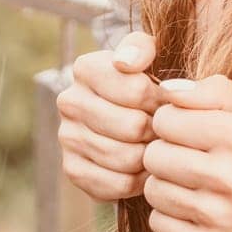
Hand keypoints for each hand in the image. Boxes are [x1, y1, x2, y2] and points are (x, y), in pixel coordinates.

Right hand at [55, 32, 167, 201]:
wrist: (131, 117)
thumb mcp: (148, 55)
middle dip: (156, 130)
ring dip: (150, 156)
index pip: (138, 91)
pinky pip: (117, 184)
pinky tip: (142, 167)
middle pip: (132, 127)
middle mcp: (69, 101)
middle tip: (163, 128)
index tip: (163, 101)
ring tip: (154, 145)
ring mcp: (67, 137)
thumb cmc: (145, 83)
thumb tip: (126, 64)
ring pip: (126, 158)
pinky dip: (137, 180)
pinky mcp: (72, 170)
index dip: (161, 100)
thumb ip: (140, 47)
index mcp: (86, 68)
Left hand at [143, 74, 231, 231]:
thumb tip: (166, 90)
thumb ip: (215, 91)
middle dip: (165, 153)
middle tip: (188, 159)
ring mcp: (216, 217)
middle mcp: (229, 177)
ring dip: (166, 185)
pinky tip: (193, 211)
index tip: (188, 131)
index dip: (172, 122)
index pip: (166, 119)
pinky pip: (157, 222)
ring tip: (192, 186)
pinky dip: (169, 216)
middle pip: (153, 155)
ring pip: (152, 189)